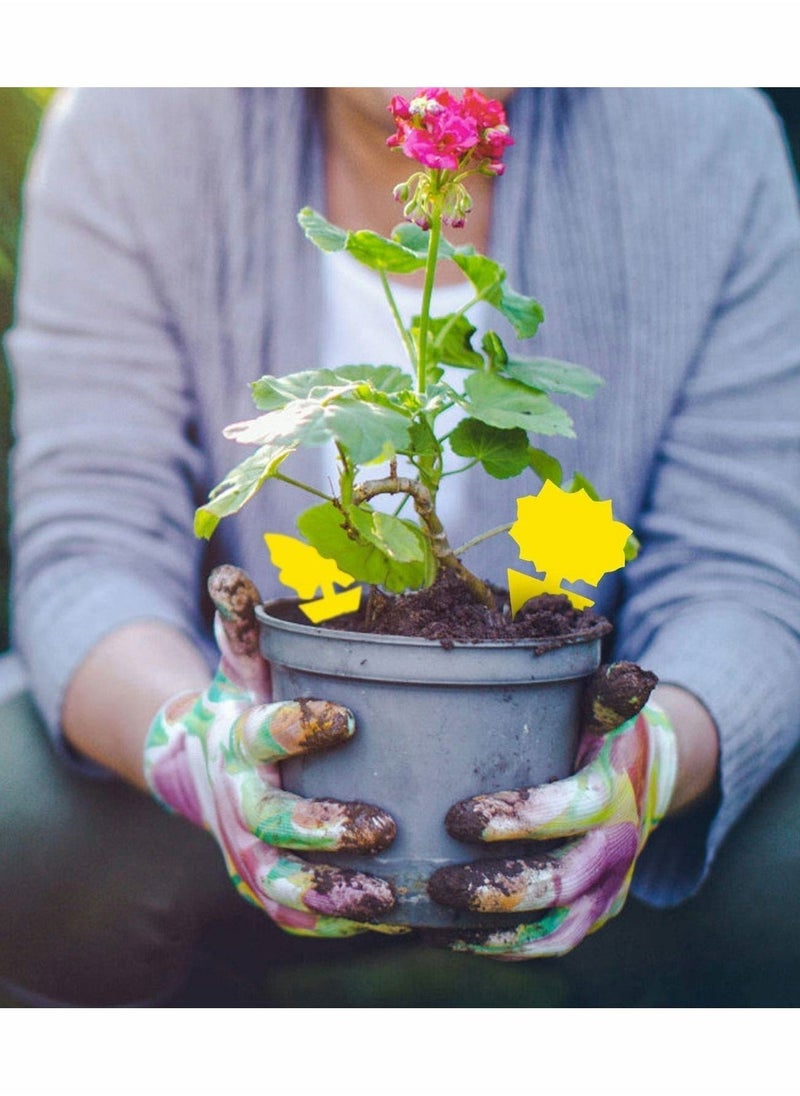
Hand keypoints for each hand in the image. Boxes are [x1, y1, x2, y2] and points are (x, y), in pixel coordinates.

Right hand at [144, 565, 402, 938]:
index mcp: (239, 739)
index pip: (261, 735)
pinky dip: (332, 924)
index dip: (297, 728)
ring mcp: (246, 849)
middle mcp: (237, 800)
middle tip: (383, 825)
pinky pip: (291, 916)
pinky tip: (387, 918)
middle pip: (269, 823)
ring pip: (279, 883)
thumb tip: (229, 575)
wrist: (202, 763)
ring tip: (388, 894)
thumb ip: (243, 621)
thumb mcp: (243, 660)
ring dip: (330, 893)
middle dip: (322, 826)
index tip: (346, 718)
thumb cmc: (245, 700)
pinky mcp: (262, 883)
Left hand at [428, 663, 676, 957]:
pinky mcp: (589, 916)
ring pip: (553, 927)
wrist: (644, 778)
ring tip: (433, 915)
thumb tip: (625, 674)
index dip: (520, 818)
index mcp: (615, 791)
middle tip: (438, 882)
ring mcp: (605, 890)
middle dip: (498, 887)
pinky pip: (547, 945)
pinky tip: (445, 935)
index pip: (574, 810)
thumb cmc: (600, 734)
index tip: (458, 817)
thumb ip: (607, 694)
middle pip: (560, 883)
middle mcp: (616, 850)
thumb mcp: (604, 706)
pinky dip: (499, 947)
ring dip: (492, 928)